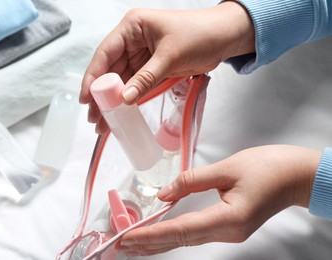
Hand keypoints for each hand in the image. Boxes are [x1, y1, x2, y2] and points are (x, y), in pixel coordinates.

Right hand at [80, 1, 254, 133]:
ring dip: (113, 101)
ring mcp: (141, 55)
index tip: (86, 99)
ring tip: (104, 123)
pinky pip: (136, 85)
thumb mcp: (170, 56)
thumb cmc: (200, 34)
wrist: (225, 37)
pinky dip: (128, 99)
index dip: (93, 77)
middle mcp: (132, 40)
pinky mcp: (151, 67)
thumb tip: (124, 99)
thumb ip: (146, 78)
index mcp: (132, 27)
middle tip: (95, 118)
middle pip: (110, 70)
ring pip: (121, 80)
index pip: (105, 53)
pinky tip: (121, 114)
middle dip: (101, 94)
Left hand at [119, 145, 320, 255]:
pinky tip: (162, 235)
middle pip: (181, 241)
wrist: (297, 176)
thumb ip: (191, 180)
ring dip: (159, 241)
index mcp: (229, 218)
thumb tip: (164, 194)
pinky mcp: (230, 227)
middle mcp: (228, 232)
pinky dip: (174, 235)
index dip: (152, 234)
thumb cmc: (269, 167)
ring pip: (187, 240)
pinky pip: (196, 234)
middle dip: (150, 244)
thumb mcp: (226, 168)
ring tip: (135, 244)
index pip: (181, 230)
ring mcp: (230, 232)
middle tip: (122, 245)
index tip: (129, 238)